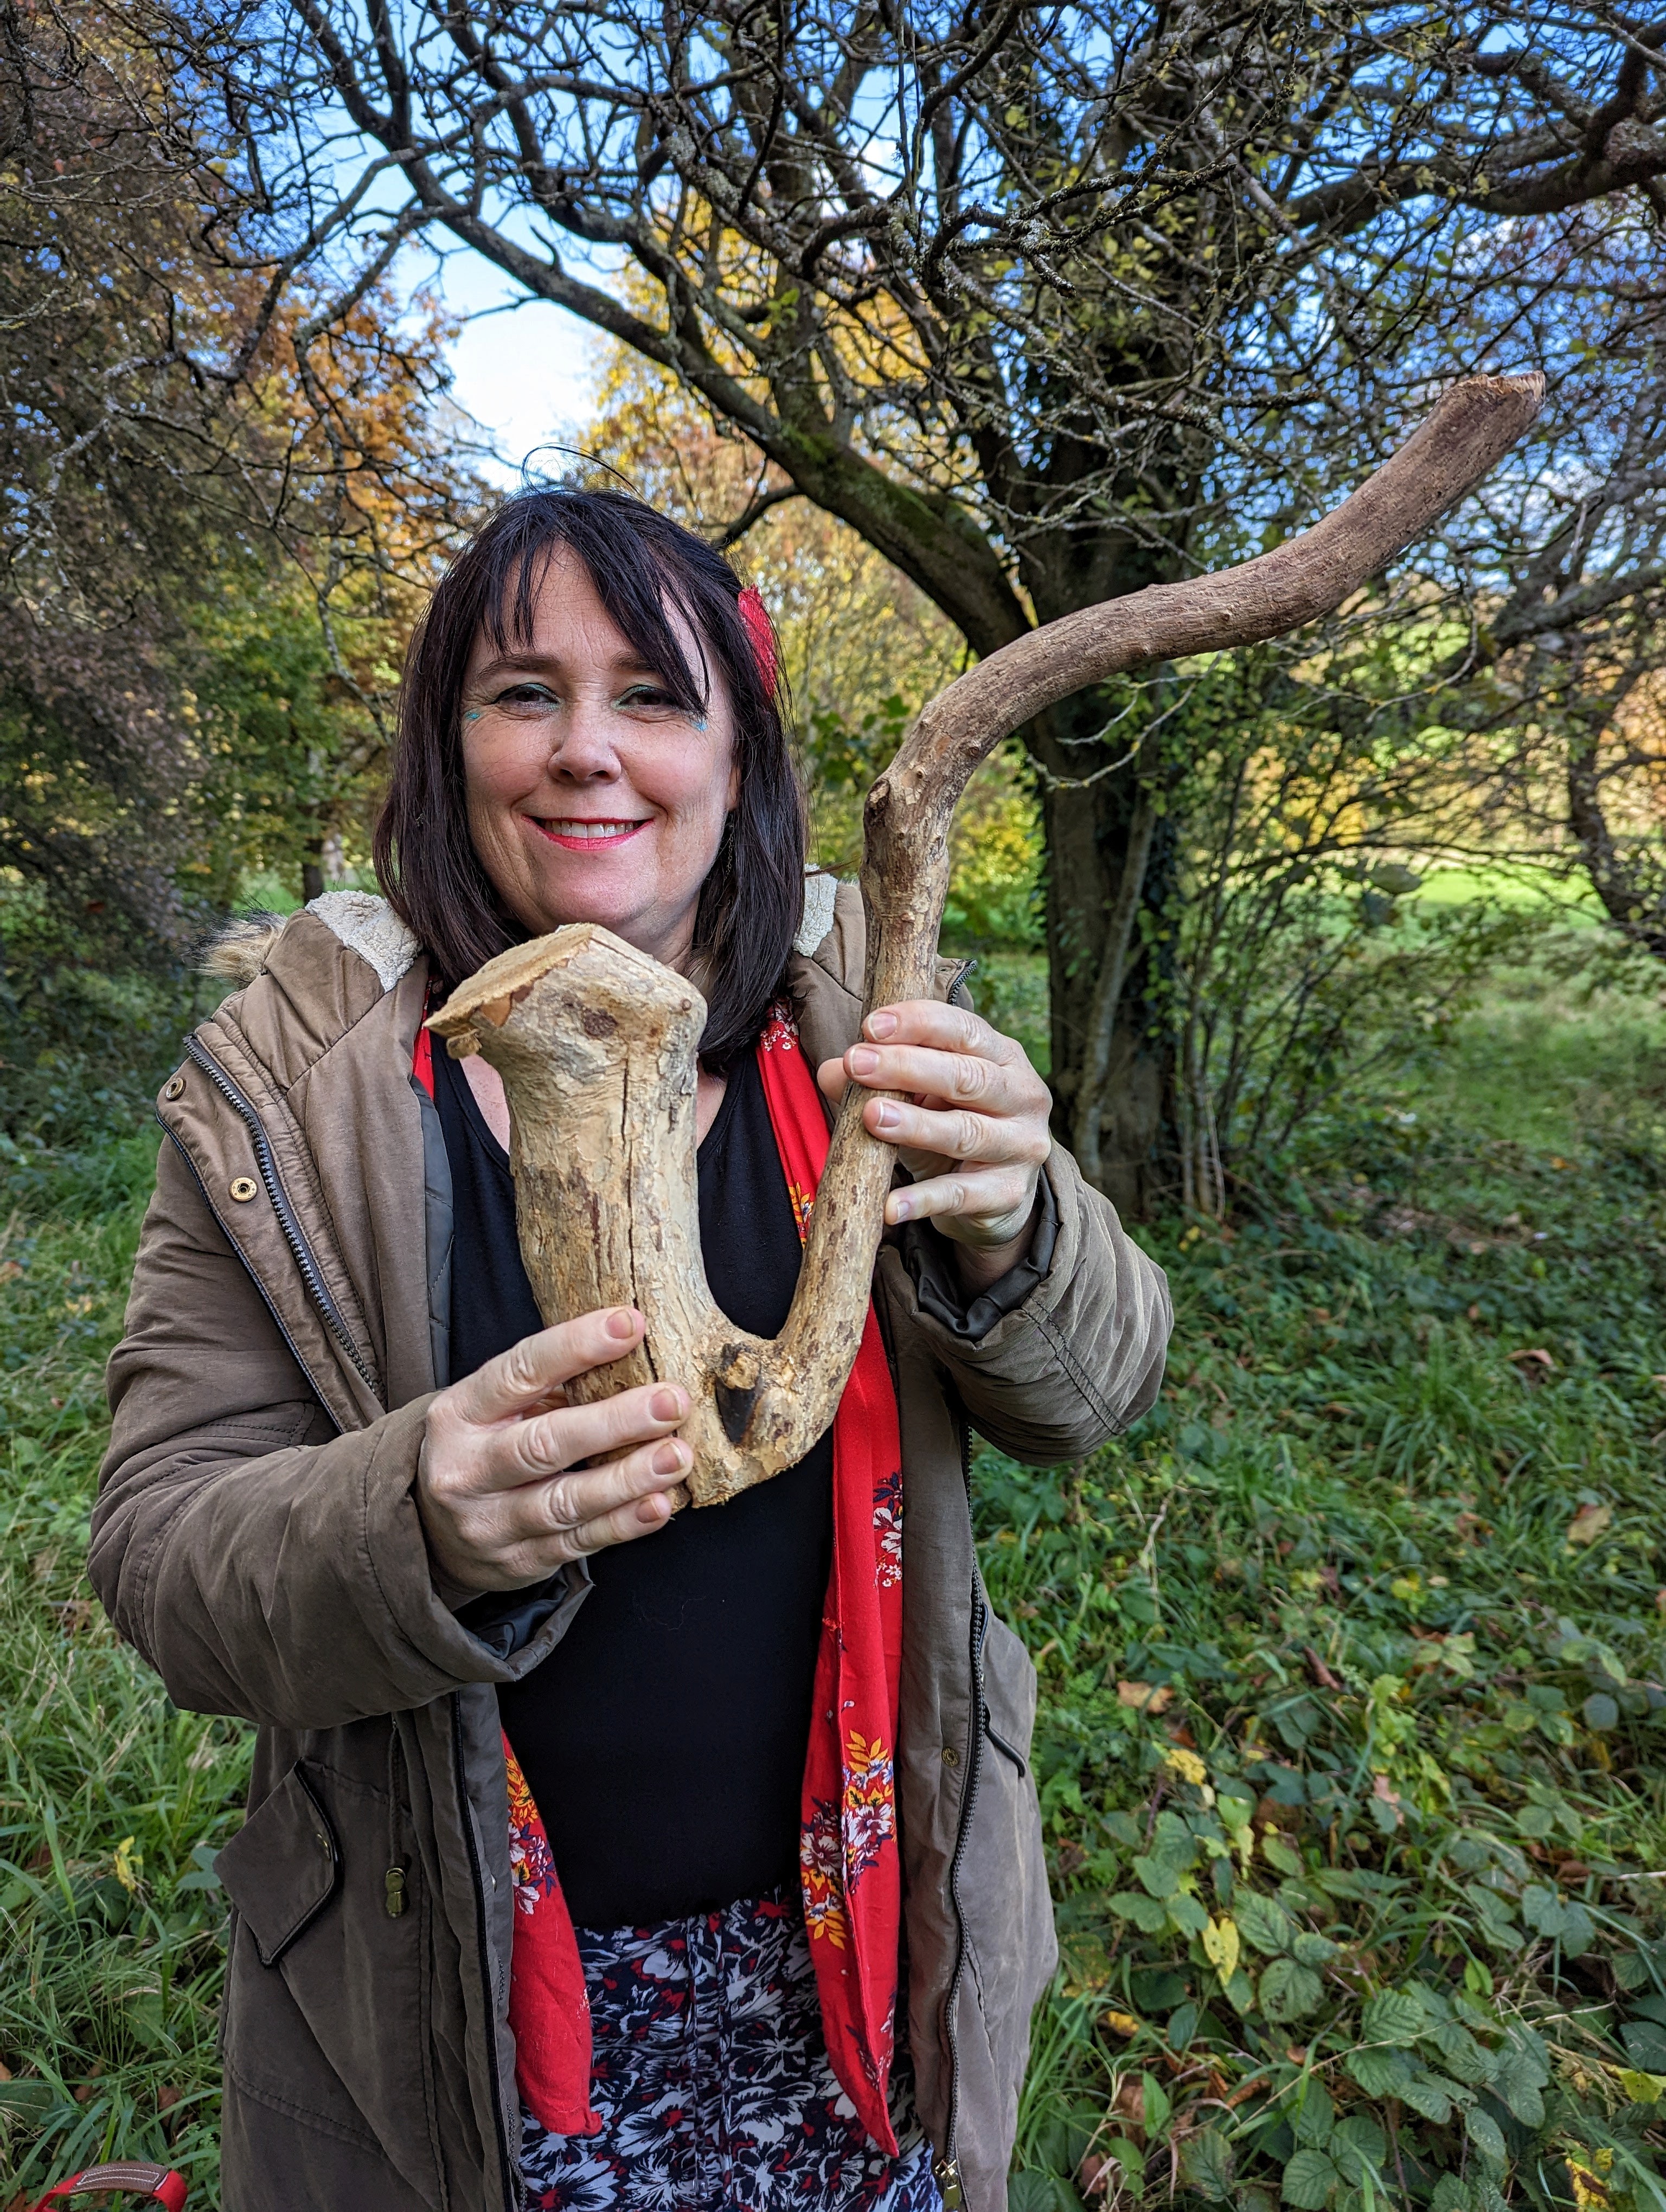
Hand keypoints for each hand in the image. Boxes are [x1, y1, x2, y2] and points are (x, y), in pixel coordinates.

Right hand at [419, 1307, 689, 1592]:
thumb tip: (631, 1350)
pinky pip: (578, 1543)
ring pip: (564, 1501)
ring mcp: (491, 1523)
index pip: (518, 1372)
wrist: (431, 1531)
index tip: (628, 1324)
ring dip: (628, 1478)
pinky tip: (658, 1505)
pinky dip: (623, 1524)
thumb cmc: (483, 1447)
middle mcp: (468, 1470)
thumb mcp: (494, 1407)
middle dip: (614, 1422)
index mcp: (461, 1414)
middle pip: (544, 1444)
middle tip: (671, 1402)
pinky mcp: (518, 1562)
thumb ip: (549, 1385)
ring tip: (676, 1456)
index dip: (575, 1346)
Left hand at [818, 1001, 1052, 1290]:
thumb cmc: (954, 1124)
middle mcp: (1022, 1095)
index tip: (870, 1026)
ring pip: (966, 1132)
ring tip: (871, 1117)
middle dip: (907, 1067)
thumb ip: (879, 1079)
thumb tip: (832, 1072)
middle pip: (966, 1076)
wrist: (997, 1192)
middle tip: (857, 1064)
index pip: (964, 1029)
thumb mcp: (919, 1096)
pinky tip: (890, 1205)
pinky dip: (923, 1199)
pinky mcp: (1009, 1193)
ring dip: (916, 1125)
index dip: (918, 1023)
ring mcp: (1021, 1145)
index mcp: (1002, 1056)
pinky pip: (961, 1195)